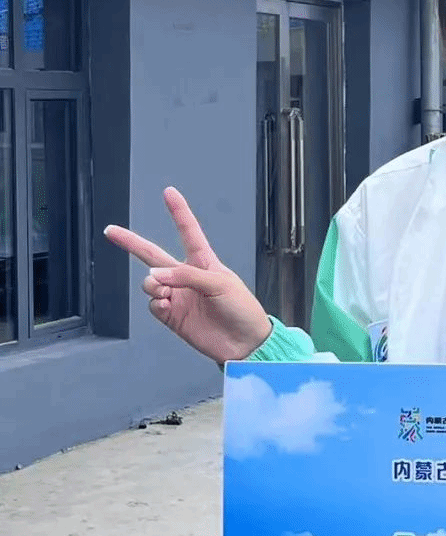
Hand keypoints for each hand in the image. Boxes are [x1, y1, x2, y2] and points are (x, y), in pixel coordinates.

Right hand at [104, 187, 272, 364]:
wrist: (244, 343)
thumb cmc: (241, 308)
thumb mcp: (219, 284)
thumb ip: (187, 276)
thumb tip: (154, 276)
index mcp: (204, 262)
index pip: (188, 232)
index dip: (178, 212)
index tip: (169, 192)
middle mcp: (187, 277)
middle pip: (153, 255)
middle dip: (132, 243)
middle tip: (111, 231)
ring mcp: (178, 297)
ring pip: (150, 282)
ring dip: (152, 283)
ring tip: (163, 291)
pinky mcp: (172, 316)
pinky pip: (153, 304)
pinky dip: (155, 302)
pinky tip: (165, 304)